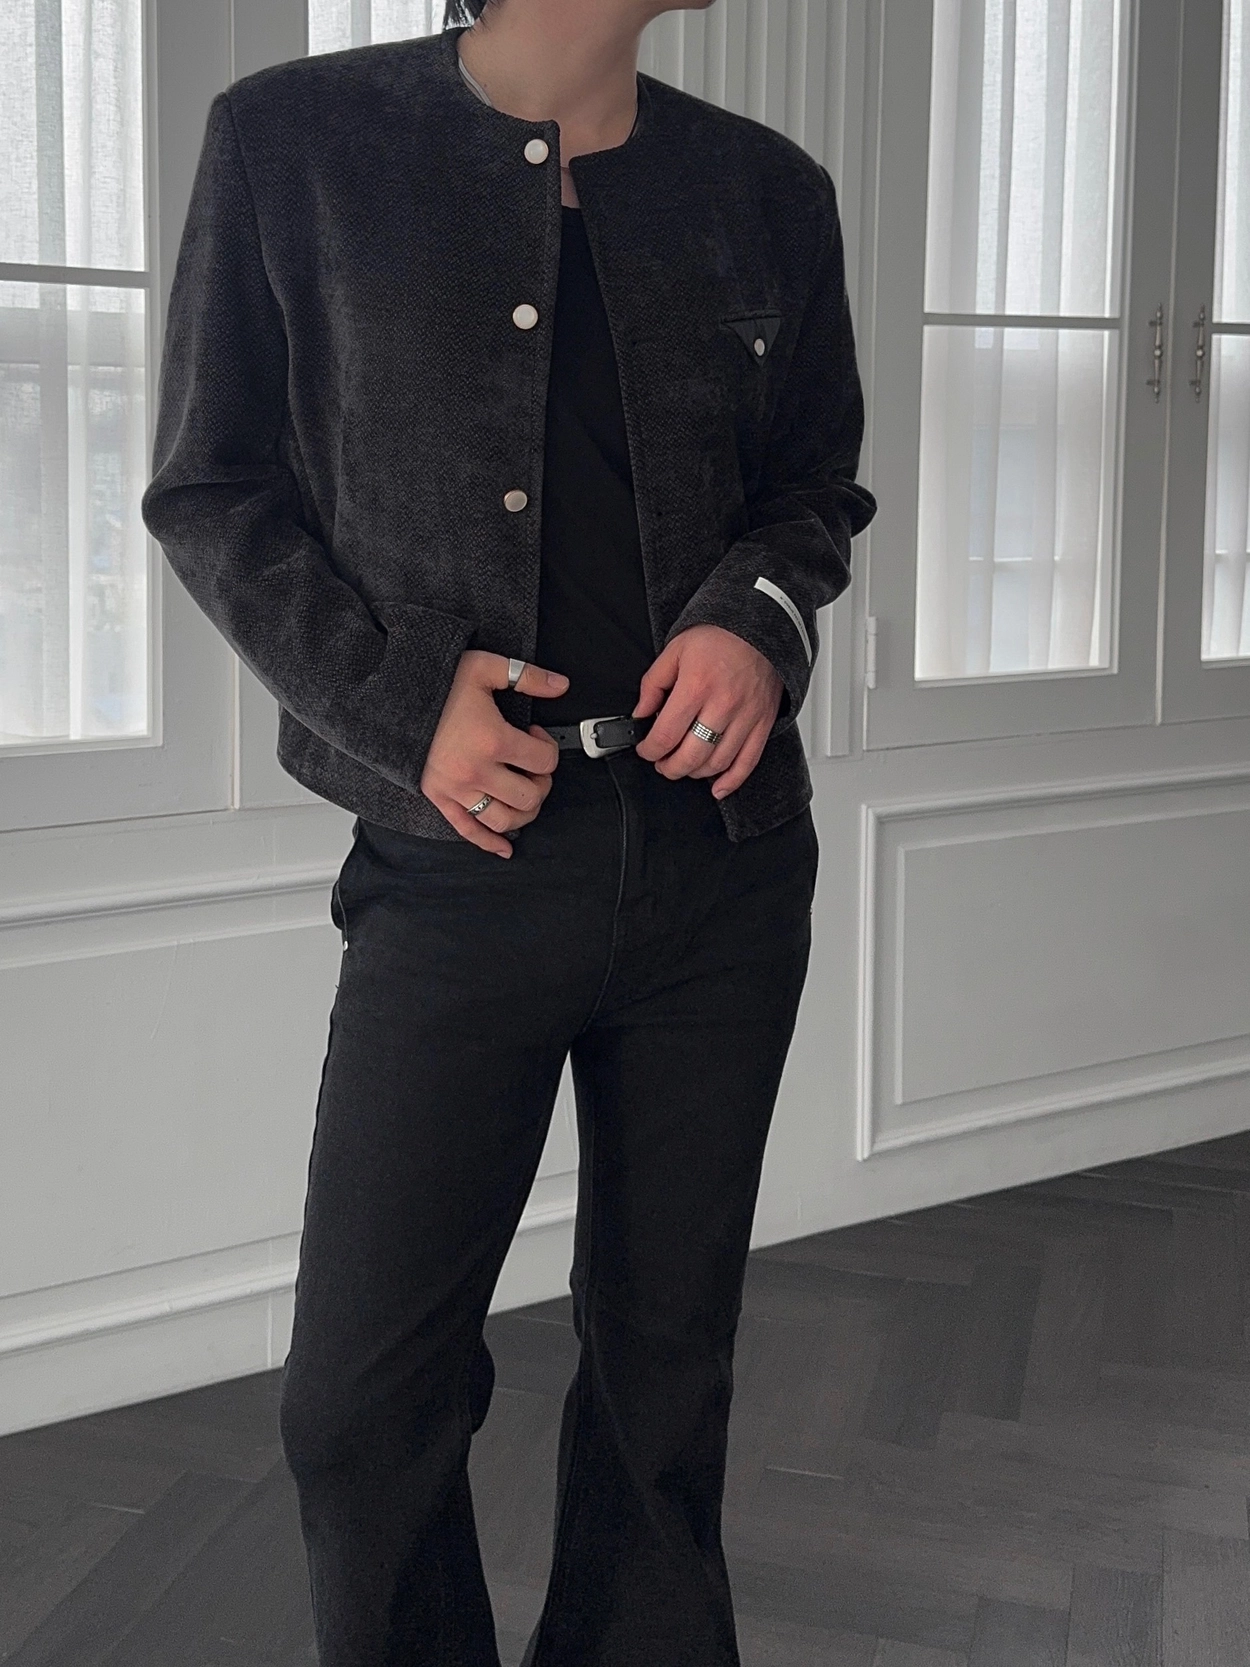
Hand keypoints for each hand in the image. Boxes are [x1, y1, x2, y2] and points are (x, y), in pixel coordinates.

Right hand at [421, 651, 567, 857]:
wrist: (391, 697)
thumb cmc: (435, 683)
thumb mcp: (484, 667)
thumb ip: (527, 676)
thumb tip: (560, 685)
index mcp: (492, 740)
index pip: (544, 761)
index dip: (548, 747)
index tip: (535, 736)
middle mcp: (476, 771)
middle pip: (530, 796)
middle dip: (541, 782)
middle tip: (533, 767)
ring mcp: (456, 789)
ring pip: (504, 820)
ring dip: (524, 813)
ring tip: (524, 794)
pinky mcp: (439, 797)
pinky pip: (468, 830)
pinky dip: (489, 843)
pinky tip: (505, 848)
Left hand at [631, 624, 783, 798]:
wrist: (760, 623)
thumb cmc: (719, 635)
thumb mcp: (674, 651)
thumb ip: (653, 684)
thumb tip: (640, 713)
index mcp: (696, 687)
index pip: (665, 736)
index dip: (649, 750)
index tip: (646, 749)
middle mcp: (722, 705)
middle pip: (691, 756)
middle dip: (669, 768)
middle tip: (662, 764)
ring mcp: (746, 717)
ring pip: (717, 763)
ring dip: (695, 773)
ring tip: (685, 766)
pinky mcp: (763, 723)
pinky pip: (748, 762)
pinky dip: (731, 781)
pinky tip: (716, 787)